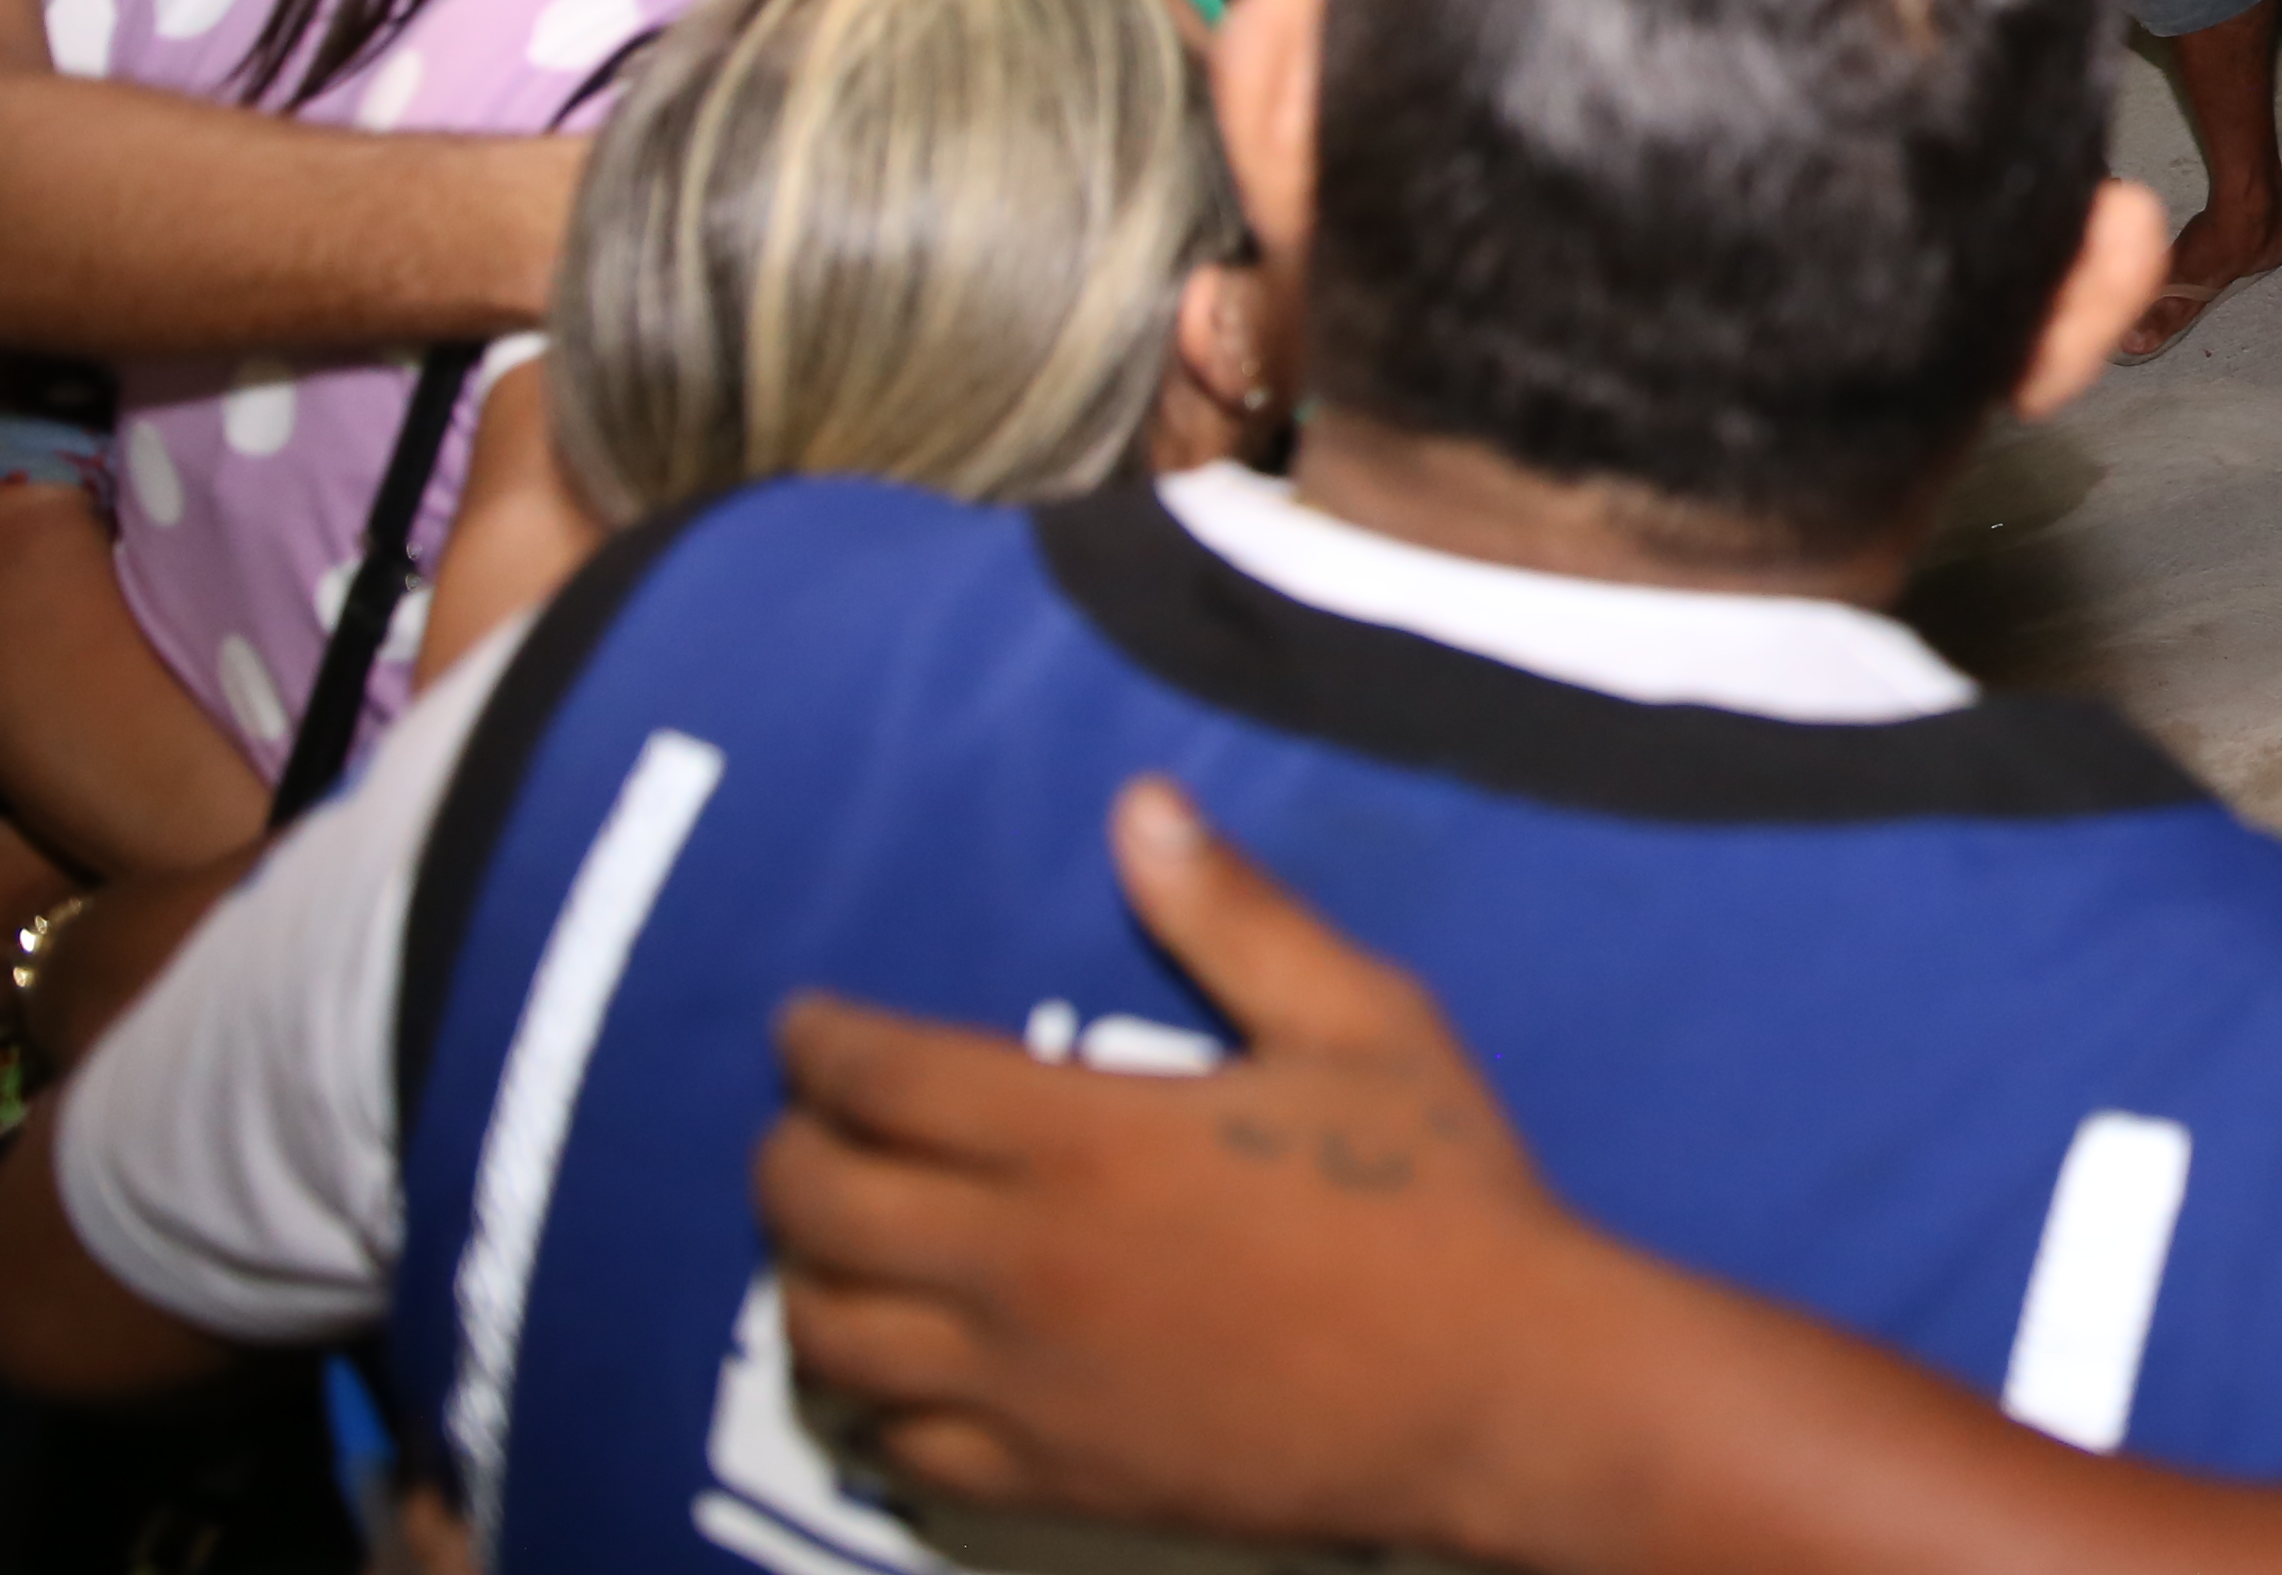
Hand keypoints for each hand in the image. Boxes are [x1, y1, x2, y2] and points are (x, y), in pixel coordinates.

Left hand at [760, 779, 1577, 1548]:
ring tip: (836, 1237)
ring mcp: (1022, 1385)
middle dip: (787, 1147)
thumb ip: (1236, 916)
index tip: (807, 1023)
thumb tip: (1141, 805)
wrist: (1494, 1392)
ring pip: (827, 1331)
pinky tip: (893, 1363)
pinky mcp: (1048, 1476)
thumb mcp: (1360, 1022)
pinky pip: (894, 1442)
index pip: (881, 1079)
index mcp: (1086, 1139)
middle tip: (808, 1120)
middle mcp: (1019, 1263)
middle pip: (817, 1202)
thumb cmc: (1442, 1194)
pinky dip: (866, 1396)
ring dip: (805, 1271)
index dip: (821, 1042)